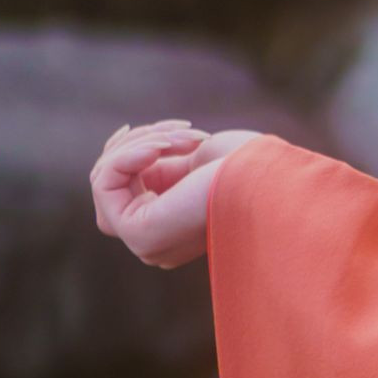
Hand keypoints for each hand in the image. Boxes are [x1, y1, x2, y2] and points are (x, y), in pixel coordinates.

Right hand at [90, 122, 263, 268]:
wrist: (273, 181)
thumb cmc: (250, 169)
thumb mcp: (191, 161)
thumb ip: (155, 166)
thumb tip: (121, 150)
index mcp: (170, 230)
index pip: (118, 192)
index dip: (126, 156)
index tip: (155, 134)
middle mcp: (155, 243)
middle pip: (107, 184)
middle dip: (136, 145)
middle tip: (184, 133)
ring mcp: (145, 243)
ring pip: (104, 179)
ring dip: (140, 143)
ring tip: (185, 138)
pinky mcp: (138, 235)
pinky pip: (104, 184)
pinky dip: (127, 155)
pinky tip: (162, 147)